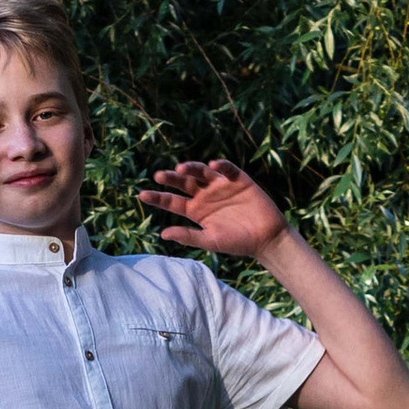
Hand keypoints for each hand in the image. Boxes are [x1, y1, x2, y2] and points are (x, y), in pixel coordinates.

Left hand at [136, 157, 289, 261]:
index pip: (172, 201)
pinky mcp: (238, 179)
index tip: (142, 195)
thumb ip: (188, 236)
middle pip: (184, 183)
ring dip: (191, 168)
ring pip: (201, 172)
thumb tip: (162, 234)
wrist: (266, 238)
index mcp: (195, 210)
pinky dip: (220, 166)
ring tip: (181, 168)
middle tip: (159, 176)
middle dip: (171, 178)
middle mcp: (205, 195)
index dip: (158, 198)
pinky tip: (212, 166)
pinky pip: (227, 169)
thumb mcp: (210, 241)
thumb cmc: (238, 242)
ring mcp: (221, 186)